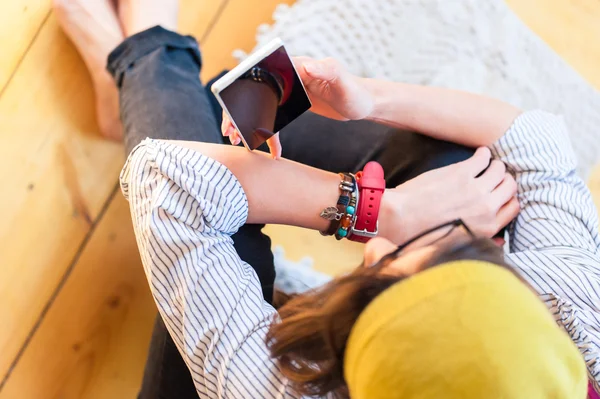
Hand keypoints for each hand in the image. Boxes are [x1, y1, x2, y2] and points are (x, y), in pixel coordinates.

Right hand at [221, 56, 372, 157]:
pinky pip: (272, 116)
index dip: (243, 89)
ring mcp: (289, 89)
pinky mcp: (293, 102)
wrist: (365, 104)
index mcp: (296, 66)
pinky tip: (272, 151)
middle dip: (239, 111)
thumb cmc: (356, 93)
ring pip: (260, 105)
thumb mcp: (343, 83)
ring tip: (238, 140)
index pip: (261, 73)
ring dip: (247, 123)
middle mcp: (289, 75)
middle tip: (230, 131)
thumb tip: (307, 65)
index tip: (233, 108)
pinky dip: (268, 133)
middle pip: (255, 91)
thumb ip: (327, 71)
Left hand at [379, 147, 519, 244]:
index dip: (507, 198)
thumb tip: (499, 242)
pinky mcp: (462, 172)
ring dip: (495, 165)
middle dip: (503, 180)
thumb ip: (481, 240)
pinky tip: (479, 155)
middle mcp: (486, 208)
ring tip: (486, 165)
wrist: (400, 218)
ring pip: (501, 170)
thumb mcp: (457, 243)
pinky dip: (483, 154)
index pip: (513, 207)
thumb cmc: (423, 233)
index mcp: (487, 228)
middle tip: (494, 176)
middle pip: (510, 186)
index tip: (499, 193)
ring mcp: (476, 189)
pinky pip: (483, 157)